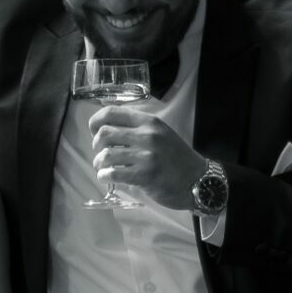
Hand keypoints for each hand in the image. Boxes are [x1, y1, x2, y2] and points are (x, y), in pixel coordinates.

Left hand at [89, 102, 205, 209]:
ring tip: (103, 168)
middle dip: (96, 145)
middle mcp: (147, 135)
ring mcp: (146, 155)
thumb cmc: (176, 158)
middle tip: (101, 153)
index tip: (93, 131)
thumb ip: (138, 129)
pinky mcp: (145, 175)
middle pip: (104, 133)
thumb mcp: (161, 133)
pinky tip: (107, 177)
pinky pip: (113, 173)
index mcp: (149, 122)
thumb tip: (107, 129)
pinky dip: (104, 176)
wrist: (197, 180)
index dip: (95, 121)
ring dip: (99, 163)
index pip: (112, 112)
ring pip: (106, 155)